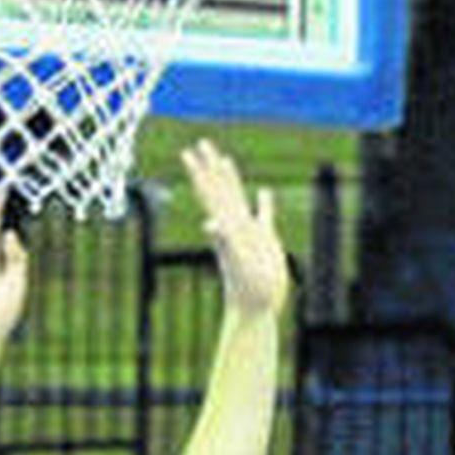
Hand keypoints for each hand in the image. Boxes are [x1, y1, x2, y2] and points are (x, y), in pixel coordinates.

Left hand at [183, 138, 290, 317]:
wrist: (256, 310)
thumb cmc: (248, 290)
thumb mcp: (237, 262)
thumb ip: (225, 240)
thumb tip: (210, 222)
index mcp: (227, 226)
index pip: (210, 193)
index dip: (200, 172)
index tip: (189, 151)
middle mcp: (235, 226)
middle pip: (219, 189)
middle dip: (210, 167)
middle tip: (200, 143)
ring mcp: (250, 233)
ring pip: (238, 199)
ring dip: (231, 179)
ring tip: (225, 160)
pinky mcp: (266, 242)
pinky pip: (263, 216)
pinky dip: (264, 203)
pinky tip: (265, 193)